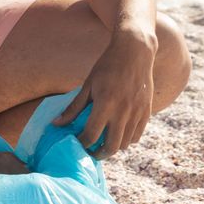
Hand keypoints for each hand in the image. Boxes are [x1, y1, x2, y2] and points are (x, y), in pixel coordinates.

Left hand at [52, 28, 156, 158]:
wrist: (136, 50)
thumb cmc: (108, 65)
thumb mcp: (88, 84)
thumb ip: (74, 107)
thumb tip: (56, 124)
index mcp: (106, 103)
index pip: (91, 136)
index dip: (81, 144)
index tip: (76, 144)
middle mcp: (123, 110)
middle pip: (111, 146)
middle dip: (98, 154)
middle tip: (90, 152)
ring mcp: (137, 111)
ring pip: (126, 143)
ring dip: (114, 147)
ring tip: (104, 143)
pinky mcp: (147, 109)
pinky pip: (138, 134)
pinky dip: (128, 139)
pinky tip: (120, 133)